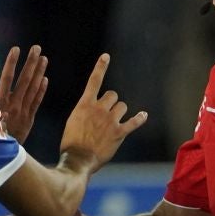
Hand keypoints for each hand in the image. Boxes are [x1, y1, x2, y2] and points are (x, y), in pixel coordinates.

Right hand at [0, 44, 49, 142]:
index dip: (12, 63)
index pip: (6, 78)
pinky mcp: (29, 119)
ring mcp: (23, 112)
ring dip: (39, 72)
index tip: (16, 49)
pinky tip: (45, 79)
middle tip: (37, 48)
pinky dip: (41, 91)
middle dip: (31, 63)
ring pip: (33, 88)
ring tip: (44, 59)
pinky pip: (37, 102)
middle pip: (24, 80)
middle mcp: (13, 105)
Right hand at [59, 53, 147, 168]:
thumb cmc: (71, 143)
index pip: (94, 81)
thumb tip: (92, 111)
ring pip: (122, 107)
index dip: (100, 67)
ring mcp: (110, 120)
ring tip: (113, 124)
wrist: (78, 159)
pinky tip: (143, 115)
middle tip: (106, 115)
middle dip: (111, 103)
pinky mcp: (119, 132)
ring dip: (120, 113)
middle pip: (113, 95)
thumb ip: (84, 112)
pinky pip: (133, 122)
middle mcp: (99, 109)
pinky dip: (139, 118)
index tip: (106, 56)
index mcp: (85, 104)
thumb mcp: (72, 122)